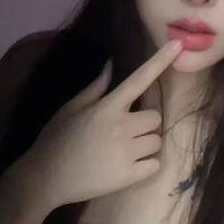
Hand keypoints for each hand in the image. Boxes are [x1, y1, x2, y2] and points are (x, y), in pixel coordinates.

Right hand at [22, 40, 183, 209]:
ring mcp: (126, 152)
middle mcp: (120, 127)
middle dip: (144, 124)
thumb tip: (112, 64)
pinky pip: (155, 165)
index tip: (178, 45)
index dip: (160, 61)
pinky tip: (127, 166)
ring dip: (145, 145)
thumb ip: (96, 87)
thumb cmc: (56, 140)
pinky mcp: (128, 176)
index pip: (139, 79)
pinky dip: (146, 166)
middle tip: (125, 132)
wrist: (46, 178)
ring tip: (123, 151)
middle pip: (156, 117)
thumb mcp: (71, 108)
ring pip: (156, 142)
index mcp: (107, 107)